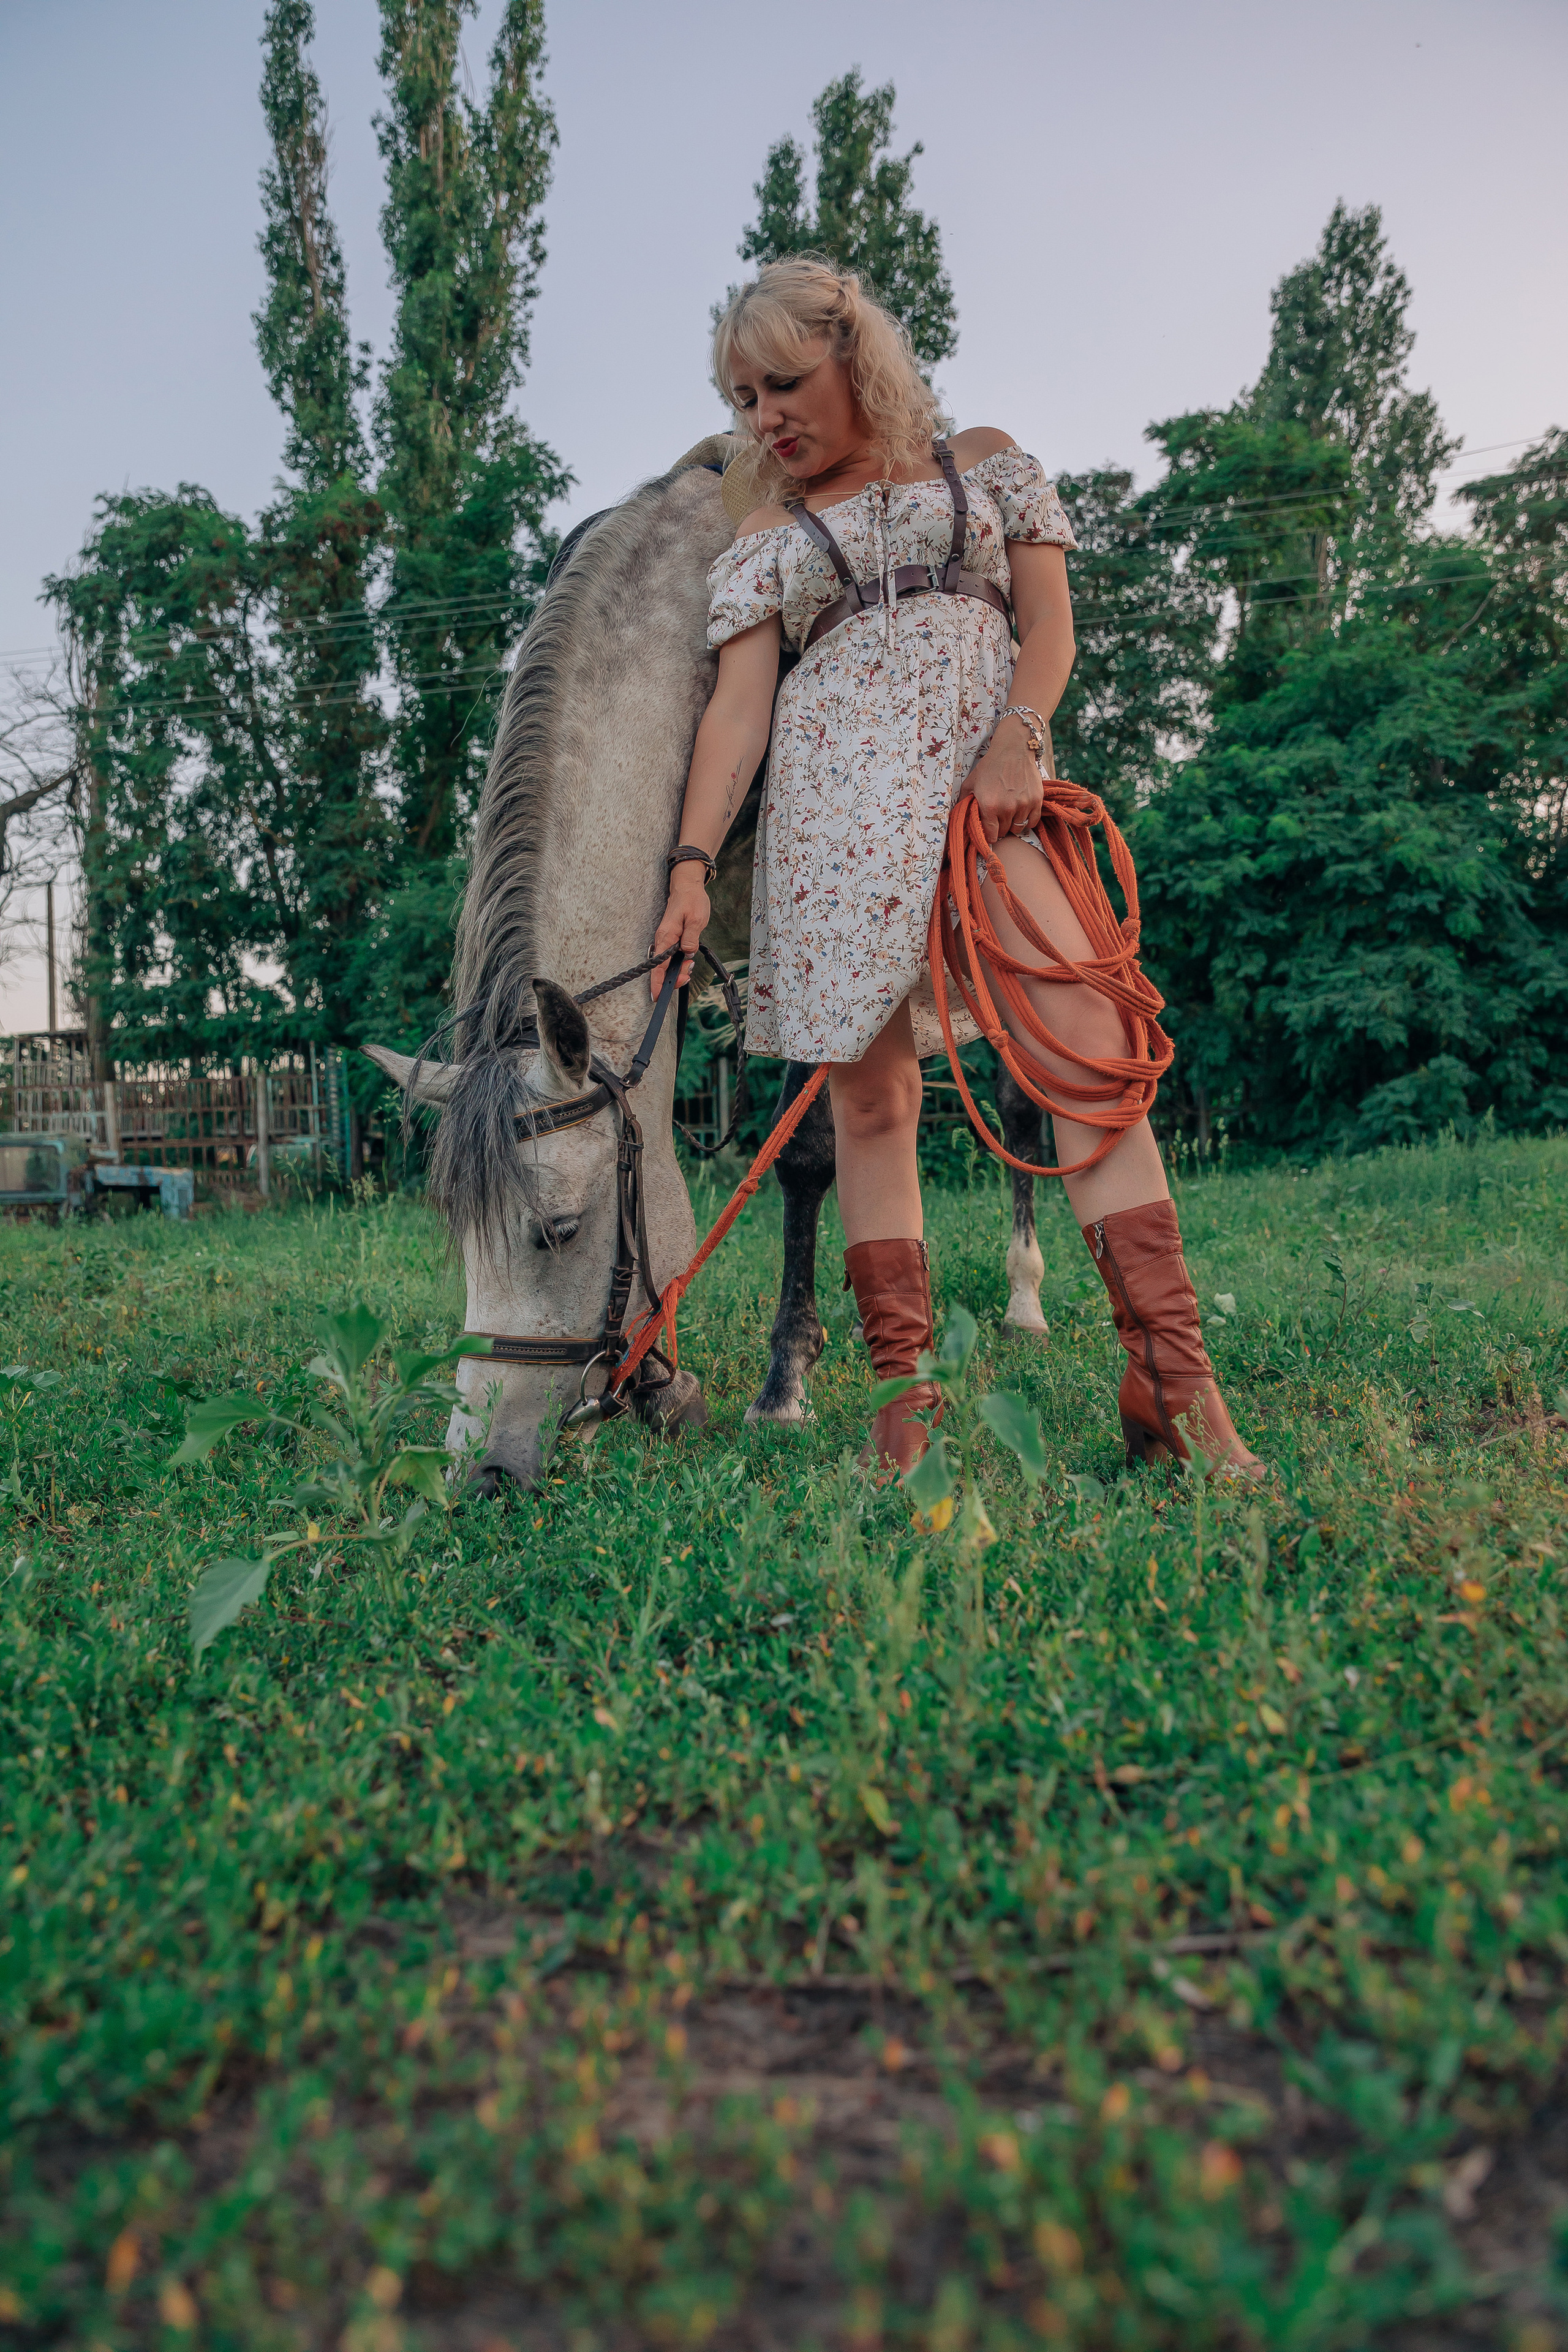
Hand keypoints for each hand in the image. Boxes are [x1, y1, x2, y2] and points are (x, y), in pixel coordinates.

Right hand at [650, 868, 709, 996]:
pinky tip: (687, 962)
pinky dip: (678, 962)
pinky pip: (671, 956)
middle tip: (687, 976)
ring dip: (677, 970)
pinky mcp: (671, 939)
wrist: (687, 887)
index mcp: (666, 936)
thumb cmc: (691, 900)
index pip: (658, 965)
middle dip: (673, 978)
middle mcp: (663, 940)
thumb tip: (687, 954)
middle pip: (662, 968)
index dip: (657, 982)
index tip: (657, 996)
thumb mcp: (695, 919)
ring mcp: (666, 940)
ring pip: (667, 963)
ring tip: (689, 968)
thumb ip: (691, 938)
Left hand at [962, 714, 1044, 846]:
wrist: (1013, 749)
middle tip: (998, 821)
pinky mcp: (1036, 800)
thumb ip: (964, 800)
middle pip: (1004, 832)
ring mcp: (1023, 805)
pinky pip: (1033, 821)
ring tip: (1010, 816)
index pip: (990, 835)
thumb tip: (958, 815)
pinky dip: (1028, 821)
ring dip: (1013, 825)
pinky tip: (1022, 814)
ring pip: (1018, 828)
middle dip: (1000, 829)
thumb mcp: (971, 782)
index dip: (989, 836)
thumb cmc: (991, 765)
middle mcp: (1007, 808)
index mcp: (989, 806)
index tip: (989, 834)